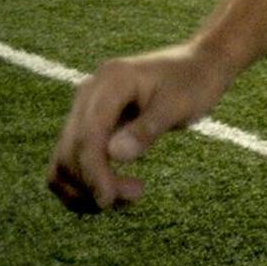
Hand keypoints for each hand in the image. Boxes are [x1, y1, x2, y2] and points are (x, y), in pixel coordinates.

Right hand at [47, 42, 236, 212]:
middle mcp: (89, 93)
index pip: (88, 135)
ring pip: (66, 159)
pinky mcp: (91, 124)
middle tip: (136, 195)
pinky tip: (110, 195)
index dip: (94, 172)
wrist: (200, 65)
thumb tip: (115, 154)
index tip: (109, 200)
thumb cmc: (195, 81)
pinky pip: (74, 159)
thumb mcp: (180, 104)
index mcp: (110, 81)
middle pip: (71, 150)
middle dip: (94, 182)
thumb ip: (148, 128)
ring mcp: (86, 108)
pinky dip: (85, 182)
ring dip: (85, 187)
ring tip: (124, 199)